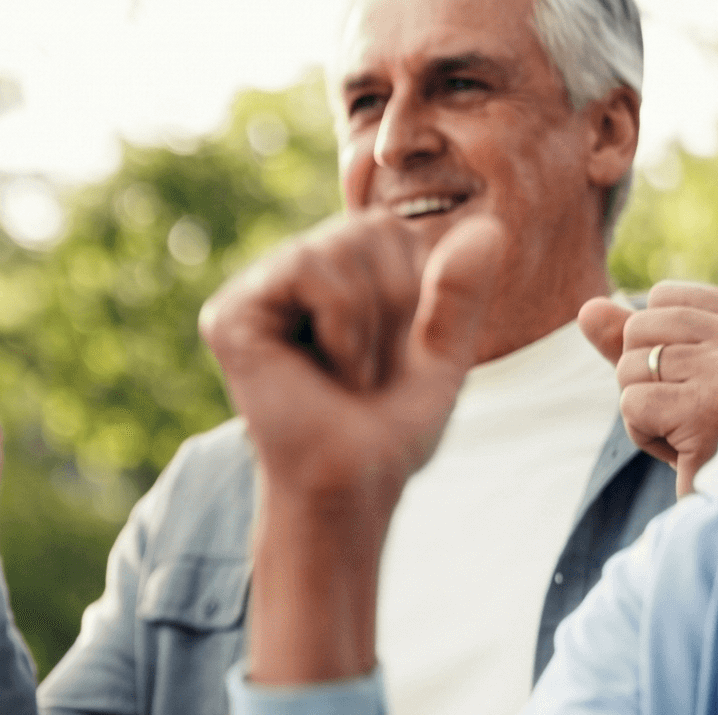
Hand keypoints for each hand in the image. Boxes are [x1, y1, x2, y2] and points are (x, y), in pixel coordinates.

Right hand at [199, 210, 505, 683]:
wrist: (350, 483)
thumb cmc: (387, 431)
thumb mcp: (442, 354)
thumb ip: (461, 293)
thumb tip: (488, 227)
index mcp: (328, 280)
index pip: (387, 229)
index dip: (414, 285)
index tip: (396, 351)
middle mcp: (283, 279)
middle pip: (365, 229)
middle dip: (393, 299)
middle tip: (368, 367)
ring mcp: (251, 295)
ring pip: (335, 246)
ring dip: (367, 320)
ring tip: (348, 372)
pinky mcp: (228, 315)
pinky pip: (308, 269)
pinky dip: (341, 320)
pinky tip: (323, 366)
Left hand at [582, 281, 717, 497]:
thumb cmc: (717, 433)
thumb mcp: (681, 375)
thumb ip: (638, 340)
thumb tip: (588, 309)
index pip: (665, 298)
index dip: (656, 343)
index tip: (692, 380)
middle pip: (638, 330)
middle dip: (644, 377)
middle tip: (690, 412)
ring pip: (629, 370)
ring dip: (645, 411)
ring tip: (691, 430)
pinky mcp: (711, 411)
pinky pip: (632, 406)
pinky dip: (645, 434)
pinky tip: (687, 449)